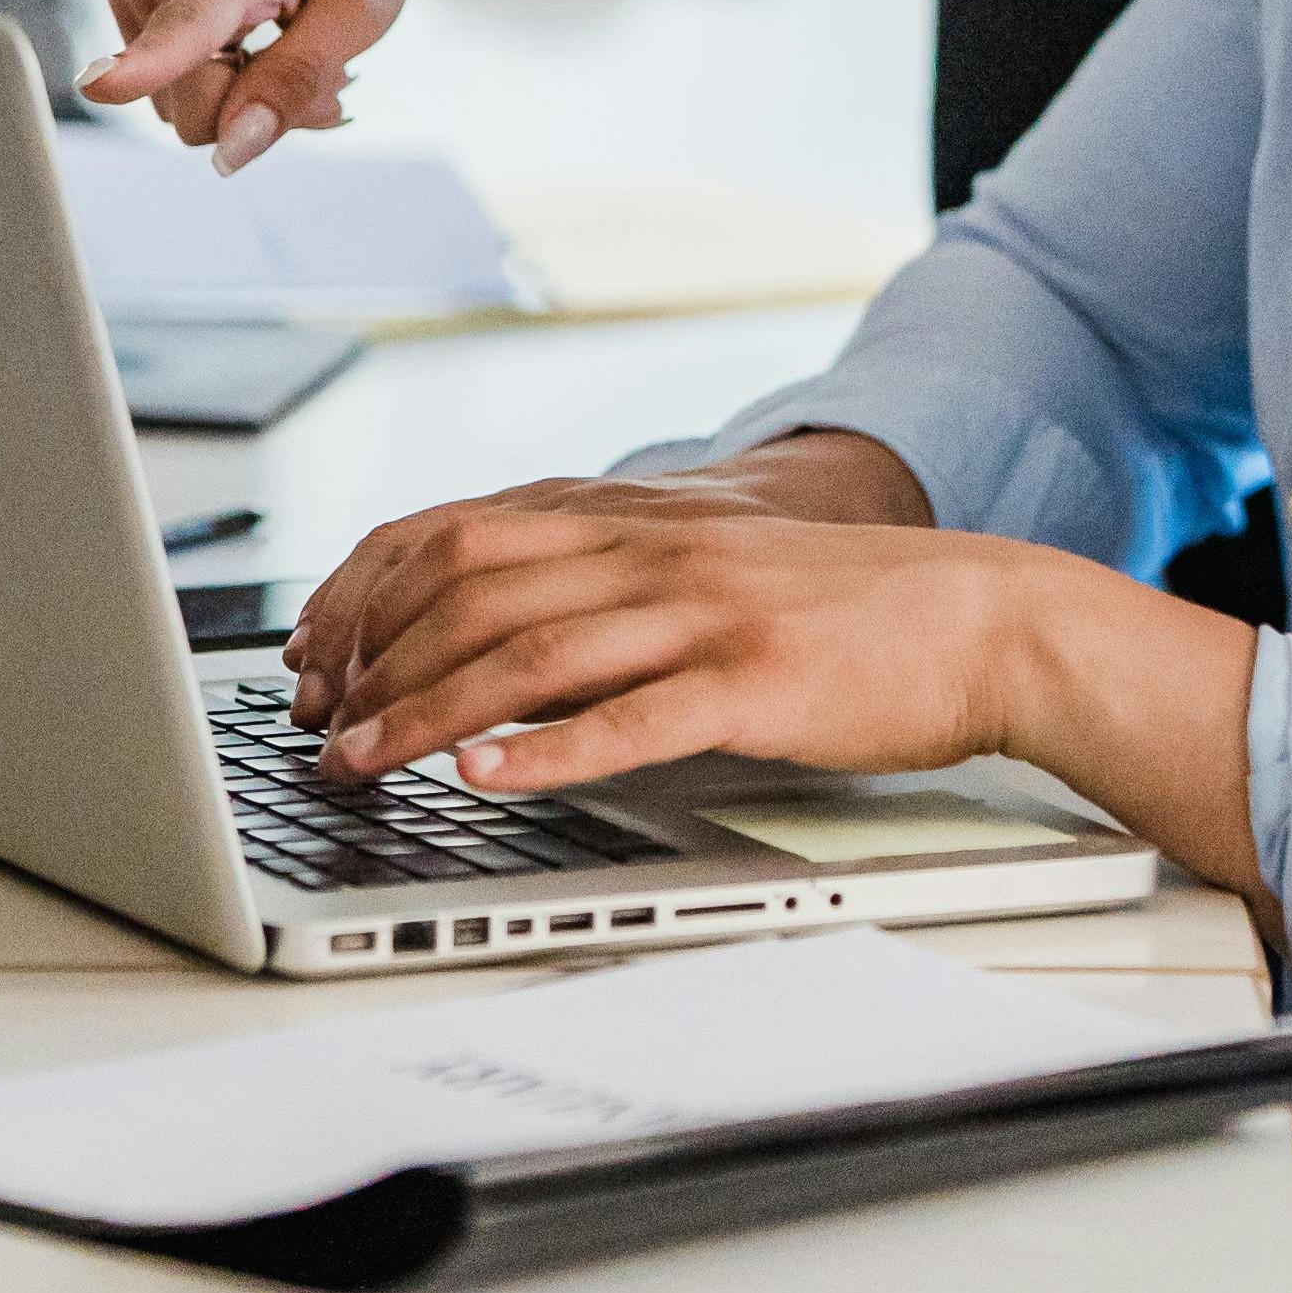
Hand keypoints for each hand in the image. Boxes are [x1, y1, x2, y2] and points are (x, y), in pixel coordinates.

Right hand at [85, 0, 423, 165]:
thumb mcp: (362, 11)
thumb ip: (296, 81)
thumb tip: (230, 151)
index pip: (186, 23)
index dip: (146, 65)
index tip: (101, 87)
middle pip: (191, 108)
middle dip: (255, 109)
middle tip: (318, 65)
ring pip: (180, 104)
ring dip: (243, 94)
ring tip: (293, 41)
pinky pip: (171, 84)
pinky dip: (220, 80)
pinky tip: (261, 44)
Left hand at [282, 438, 1279, 932]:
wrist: (981, 617)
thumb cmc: (839, 608)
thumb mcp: (703, 559)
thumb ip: (602, 571)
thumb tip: (484, 611)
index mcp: (634, 516)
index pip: (457, 529)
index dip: (365, 587)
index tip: (310, 650)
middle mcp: (654, 549)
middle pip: (469, 584)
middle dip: (371, 655)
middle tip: (314, 722)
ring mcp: (702, 614)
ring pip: (527, 651)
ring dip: (424, 710)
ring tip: (360, 761)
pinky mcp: (753, 686)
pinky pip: (629, 718)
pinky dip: (545, 749)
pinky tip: (486, 776)